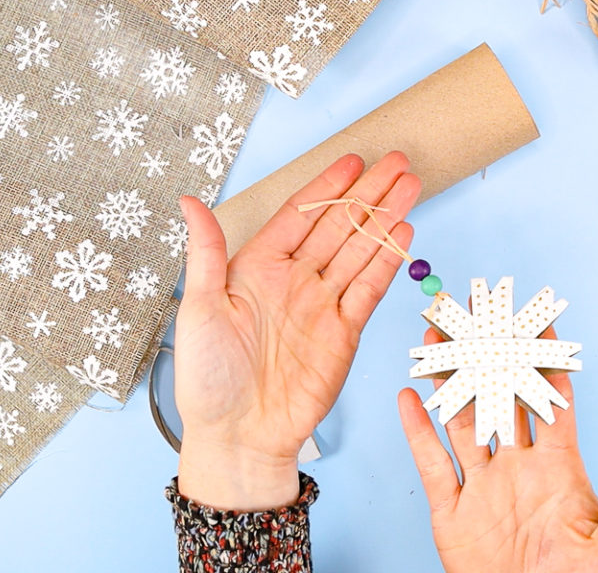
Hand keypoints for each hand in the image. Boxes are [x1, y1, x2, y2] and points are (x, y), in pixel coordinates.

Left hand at [176, 152, 419, 510]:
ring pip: (361, 250)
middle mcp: (294, 281)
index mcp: (256, 269)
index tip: (352, 161)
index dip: (327, 187)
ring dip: (385, 218)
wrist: (240, 436)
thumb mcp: (199, 309)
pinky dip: (387, 261)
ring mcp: (322, 305)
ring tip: (410, 187)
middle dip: (369, 193)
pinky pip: (369, 288)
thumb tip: (188, 201)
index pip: (300, 216)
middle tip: (397, 162)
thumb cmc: (209, 379)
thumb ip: (205, 253)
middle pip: (339, 226)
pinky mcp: (345, 332)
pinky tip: (402, 233)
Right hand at [398, 328, 597, 572]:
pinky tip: (409, 398)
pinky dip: (418, 432)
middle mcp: (518, 468)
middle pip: (501, 398)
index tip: (540, 322)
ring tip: (440, 340)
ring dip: (450, 382)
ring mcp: (484, 487)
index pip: (551, 401)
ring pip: (462, 421)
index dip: (546, 361)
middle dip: (492, 356)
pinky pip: (432, 464)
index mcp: (559, 468)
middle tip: (482, 315)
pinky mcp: (452, 513)